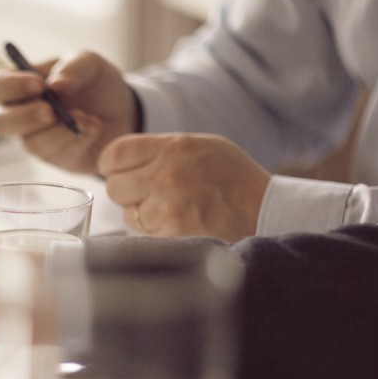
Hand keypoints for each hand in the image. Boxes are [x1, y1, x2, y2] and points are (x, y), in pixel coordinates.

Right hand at [0, 51, 136, 173]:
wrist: (122, 110)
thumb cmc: (95, 82)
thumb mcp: (90, 64)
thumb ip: (74, 67)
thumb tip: (56, 85)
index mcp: (19, 84)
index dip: (11, 86)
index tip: (39, 85)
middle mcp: (19, 114)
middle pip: (1, 122)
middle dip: (25, 117)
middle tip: (50, 111)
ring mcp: (34, 139)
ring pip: (31, 143)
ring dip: (59, 131)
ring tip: (86, 118)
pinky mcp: (54, 157)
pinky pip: (57, 154)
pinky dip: (77, 140)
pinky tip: (94, 127)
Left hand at [98, 133, 271, 241]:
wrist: (264, 209)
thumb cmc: (231, 176)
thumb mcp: (199, 146)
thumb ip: (159, 149)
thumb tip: (120, 160)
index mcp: (171, 147)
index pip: (114, 154)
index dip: (113, 166)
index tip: (123, 172)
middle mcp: (165, 173)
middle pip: (114, 187)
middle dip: (127, 193)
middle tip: (149, 194)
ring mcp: (168, 204)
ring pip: (127, 213)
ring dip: (141, 215)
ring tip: (169, 209)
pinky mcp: (173, 231)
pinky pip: (144, 233)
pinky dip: (155, 231)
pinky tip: (177, 223)